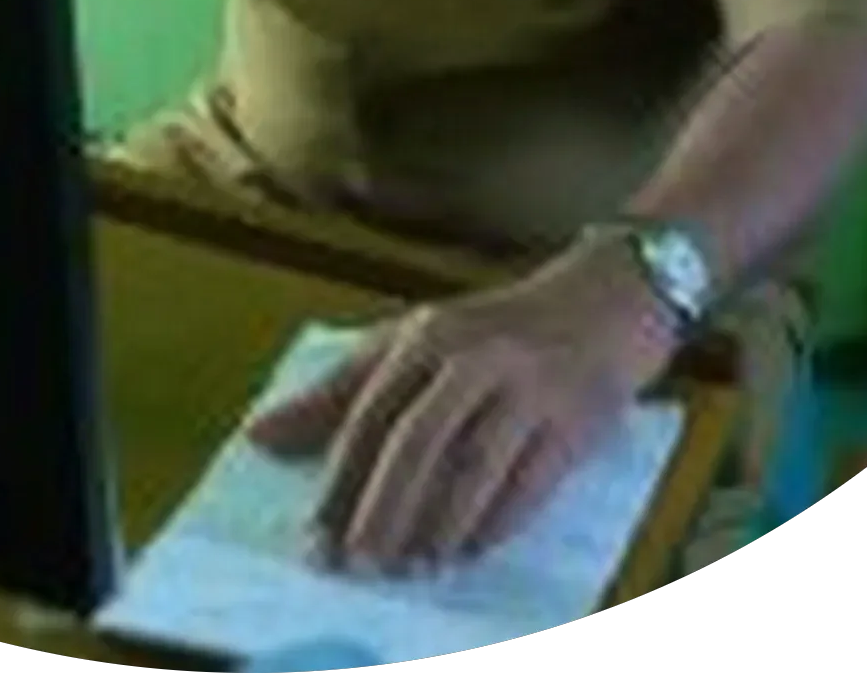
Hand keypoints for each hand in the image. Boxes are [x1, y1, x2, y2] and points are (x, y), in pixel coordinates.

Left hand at [243, 235, 681, 576]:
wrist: (605, 299)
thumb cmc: (495, 328)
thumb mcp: (417, 340)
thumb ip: (343, 387)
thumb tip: (261, 436)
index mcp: (426, 333)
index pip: (368, 411)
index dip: (337, 479)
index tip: (311, 537)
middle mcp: (473, 355)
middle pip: (416, 441)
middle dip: (381, 509)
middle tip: (356, 565)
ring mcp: (527, 387)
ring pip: (472, 467)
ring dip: (436, 526)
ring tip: (409, 568)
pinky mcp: (573, 420)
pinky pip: (528, 485)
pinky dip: (494, 526)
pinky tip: (467, 552)